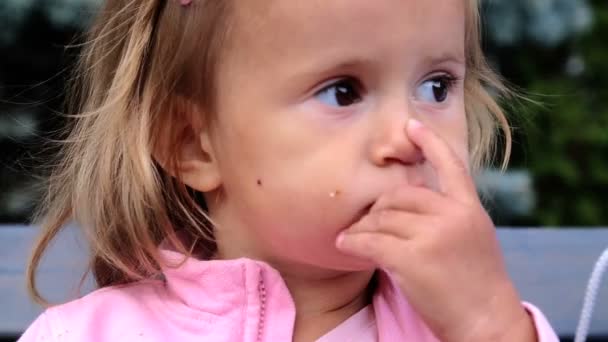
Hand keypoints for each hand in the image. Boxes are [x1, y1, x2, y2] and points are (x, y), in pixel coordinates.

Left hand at [336, 119, 536, 341]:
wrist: (486, 321)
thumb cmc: (476, 283)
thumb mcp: (474, 238)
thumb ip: (449, 214)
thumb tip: (408, 204)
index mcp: (469, 208)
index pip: (450, 165)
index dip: (429, 142)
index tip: (412, 124)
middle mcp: (452, 215)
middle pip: (399, 196)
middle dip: (379, 209)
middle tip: (366, 224)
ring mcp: (432, 235)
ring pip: (381, 219)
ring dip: (362, 228)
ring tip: (351, 238)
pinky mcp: (412, 258)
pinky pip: (370, 242)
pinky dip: (352, 243)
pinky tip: (344, 246)